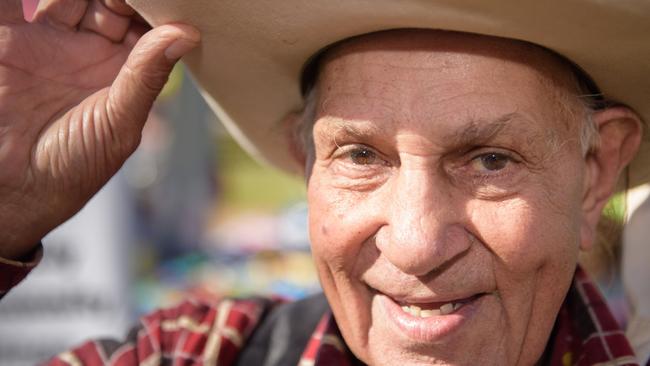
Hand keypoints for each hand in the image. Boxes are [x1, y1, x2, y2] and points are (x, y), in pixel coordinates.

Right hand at [0, 0, 199, 258]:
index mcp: (125, 74)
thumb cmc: (72, 167)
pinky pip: (14, 3)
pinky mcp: (9, 39)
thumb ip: (146, 76)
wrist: (8, 188)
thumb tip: (187, 32)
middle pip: (114, 3)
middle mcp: (91, 53)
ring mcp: (50, 42)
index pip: (150, 27)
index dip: (158, 9)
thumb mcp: (117, 123)